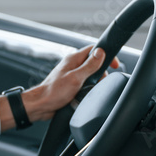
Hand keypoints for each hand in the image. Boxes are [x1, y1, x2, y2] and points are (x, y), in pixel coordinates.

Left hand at [0, 45, 118, 130]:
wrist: (40, 106)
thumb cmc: (53, 92)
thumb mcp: (76, 78)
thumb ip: (89, 66)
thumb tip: (101, 53)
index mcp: (73, 59)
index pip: (94, 50)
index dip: (106, 54)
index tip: (114, 64)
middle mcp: (73, 65)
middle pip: (94, 64)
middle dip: (100, 73)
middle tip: (99, 82)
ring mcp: (71, 75)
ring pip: (90, 76)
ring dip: (93, 84)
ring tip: (88, 91)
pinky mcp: (71, 86)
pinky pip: (85, 86)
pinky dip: (87, 91)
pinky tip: (84, 96)